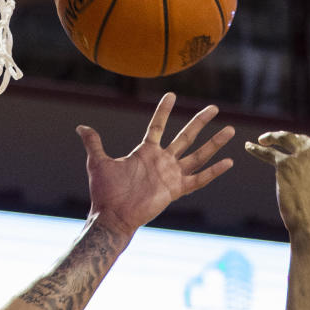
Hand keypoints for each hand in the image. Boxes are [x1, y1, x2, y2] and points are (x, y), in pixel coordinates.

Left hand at [77, 93, 233, 237]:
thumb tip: (80, 127)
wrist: (112, 216)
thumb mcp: (98, 162)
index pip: (158, 126)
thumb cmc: (105, 192)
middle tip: (214, 107)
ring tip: (229, 129)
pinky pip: (198, 179)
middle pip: (186, 136)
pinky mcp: (176, 189)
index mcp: (146, 152)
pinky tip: (228, 162)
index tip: (171, 94)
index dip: (164, 111)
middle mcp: (162, 161)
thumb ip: (94, 143)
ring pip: (197, 155)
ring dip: (214, 143)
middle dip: (199, 122)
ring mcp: (171, 175)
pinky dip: (213, 172)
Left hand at [245, 102, 309, 237]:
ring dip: (271, 138)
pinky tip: (249, 147)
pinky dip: (257, 151)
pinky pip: (268, 154)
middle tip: (275, 141)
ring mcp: (302, 155)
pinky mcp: (285, 164)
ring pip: (284, 140)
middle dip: (288, 140)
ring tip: (262, 140)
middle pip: (302, 138)